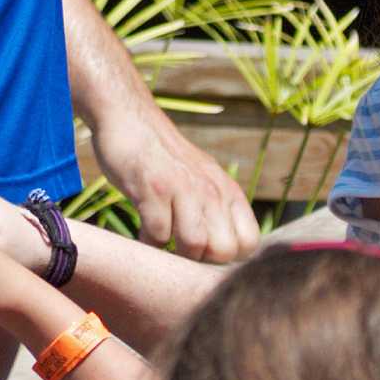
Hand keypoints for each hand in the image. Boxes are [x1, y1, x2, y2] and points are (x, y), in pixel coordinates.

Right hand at [95, 117, 258, 262]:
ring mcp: (182, 188)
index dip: (229, 258)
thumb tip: (223, 254)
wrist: (130, 118)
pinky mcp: (152, 189)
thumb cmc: (164, 159)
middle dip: (200, 261)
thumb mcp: (202, 178)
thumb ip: (216, 209)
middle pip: (223, 251)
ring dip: (174, 254)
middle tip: (180, 250)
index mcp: (227, 191)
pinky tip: (142, 233)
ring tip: (162, 242)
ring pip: (193, 245)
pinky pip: (156, 235)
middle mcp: (211, 190)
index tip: (205, 254)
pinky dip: (147, 243)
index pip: (249, 243)